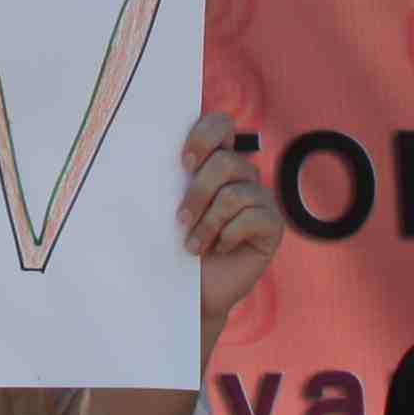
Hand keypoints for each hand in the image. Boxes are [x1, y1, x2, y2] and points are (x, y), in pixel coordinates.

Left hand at [179, 115, 280, 332]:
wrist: (190, 290)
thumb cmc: (173, 245)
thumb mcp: (164, 208)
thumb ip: (166, 178)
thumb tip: (141, 153)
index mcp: (215, 159)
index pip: (221, 124)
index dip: (204, 136)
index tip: (183, 163)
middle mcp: (241, 174)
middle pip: (226, 162)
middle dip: (198, 192)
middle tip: (180, 219)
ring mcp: (260, 198)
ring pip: (235, 193)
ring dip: (208, 223)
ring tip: (193, 245)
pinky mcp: (272, 225)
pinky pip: (253, 217)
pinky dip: (229, 235)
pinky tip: (221, 248)